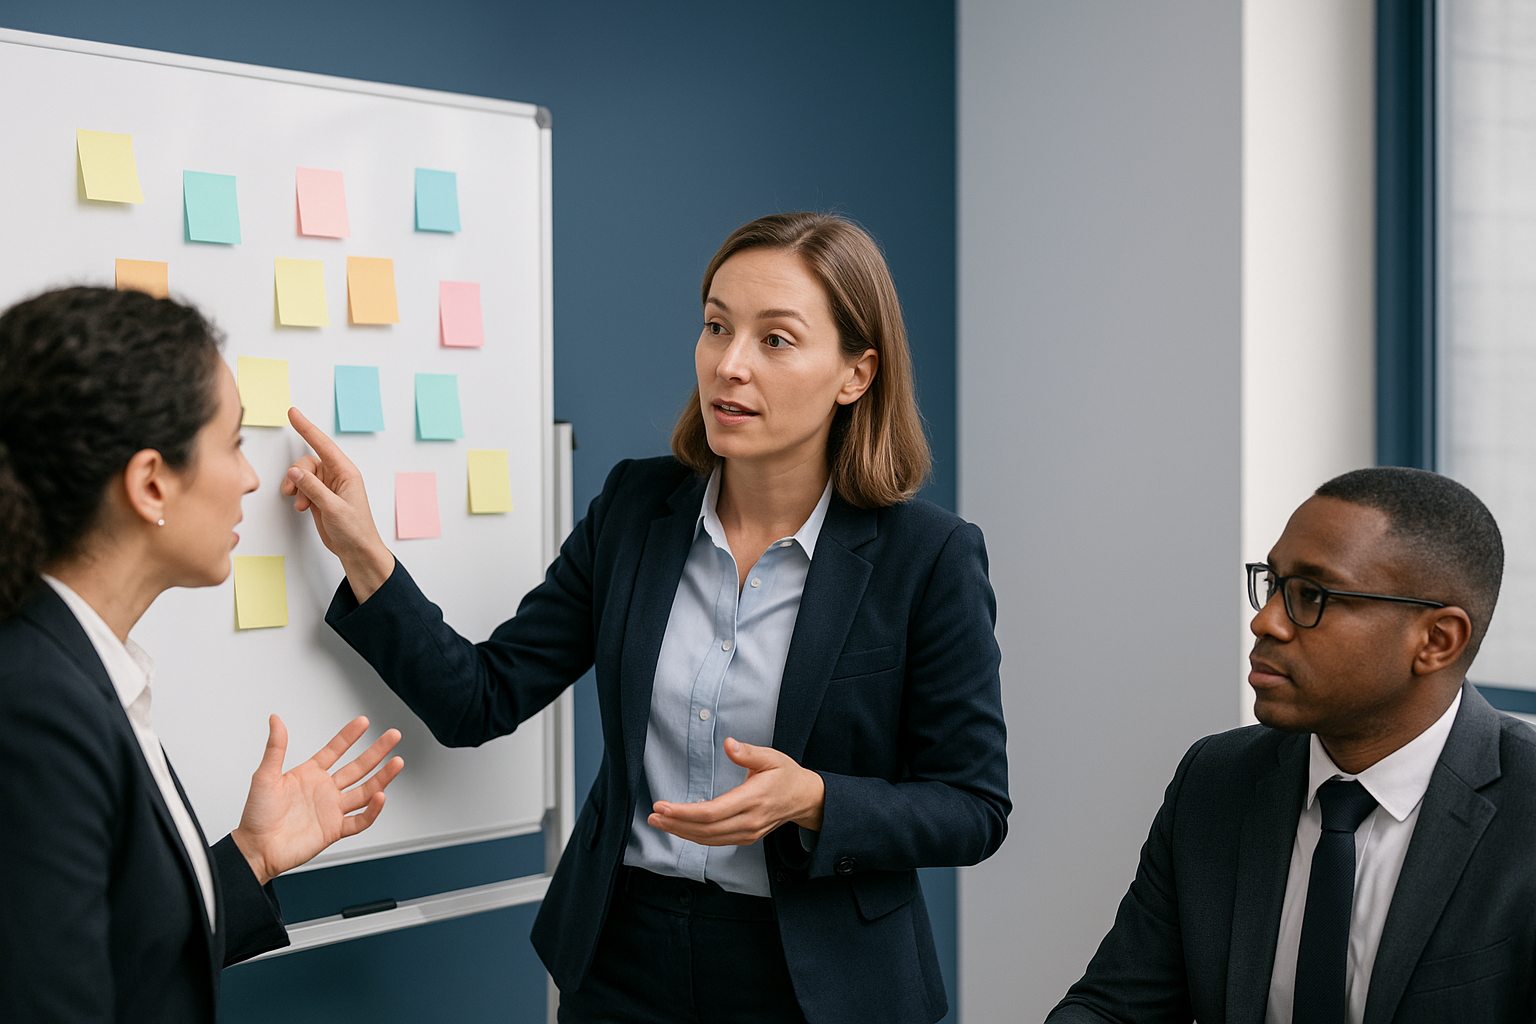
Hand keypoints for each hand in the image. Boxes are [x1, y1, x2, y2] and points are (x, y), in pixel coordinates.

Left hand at [230, 715, 404, 884]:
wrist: (256, 849)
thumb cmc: (256, 816)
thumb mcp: (264, 776)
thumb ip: (275, 748)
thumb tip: (275, 720)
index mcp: (309, 775)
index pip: (335, 750)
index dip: (349, 736)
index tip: (363, 722)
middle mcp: (324, 790)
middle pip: (358, 767)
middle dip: (377, 751)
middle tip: (393, 736)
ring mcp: (331, 810)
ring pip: (365, 791)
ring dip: (382, 777)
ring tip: (397, 763)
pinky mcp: (334, 830)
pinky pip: (360, 820)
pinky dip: (372, 811)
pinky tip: (380, 798)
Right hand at [282, 407, 394, 601]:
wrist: (356, 550)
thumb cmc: (355, 530)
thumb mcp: (333, 508)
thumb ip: (313, 489)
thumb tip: (294, 472)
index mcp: (346, 472)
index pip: (323, 444)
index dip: (307, 428)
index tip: (293, 413)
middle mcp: (337, 476)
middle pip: (308, 461)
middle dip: (296, 474)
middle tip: (291, 490)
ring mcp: (327, 487)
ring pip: (302, 475)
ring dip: (296, 487)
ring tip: (299, 503)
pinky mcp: (320, 497)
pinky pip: (302, 487)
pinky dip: (298, 495)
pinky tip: (302, 507)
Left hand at [647, 738, 824, 845]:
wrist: (805, 798)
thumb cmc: (786, 775)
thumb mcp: (771, 757)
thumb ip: (748, 753)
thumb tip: (728, 744)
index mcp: (754, 799)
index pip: (712, 812)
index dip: (684, 812)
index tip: (663, 806)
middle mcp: (750, 821)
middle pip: (706, 829)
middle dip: (676, 824)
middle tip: (653, 816)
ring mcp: (748, 832)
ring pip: (709, 839)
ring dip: (681, 832)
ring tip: (659, 823)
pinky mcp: (746, 838)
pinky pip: (716, 841)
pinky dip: (695, 836)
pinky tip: (680, 828)